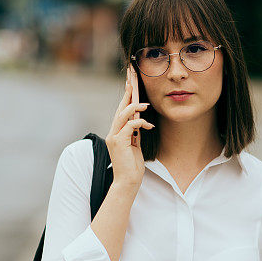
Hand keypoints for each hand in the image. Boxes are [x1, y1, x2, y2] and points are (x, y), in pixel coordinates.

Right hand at [106, 64, 153, 187]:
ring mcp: (113, 137)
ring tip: (146, 105)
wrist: (127, 182)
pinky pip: (130, 126)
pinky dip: (140, 122)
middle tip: (133, 78)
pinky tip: (149, 124)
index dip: (125, 96)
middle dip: (127, 92)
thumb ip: (134, 133)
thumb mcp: (135, 146)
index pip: (120, 110)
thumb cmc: (132, 167)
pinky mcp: (118, 142)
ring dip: (135, 107)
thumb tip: (140, 121)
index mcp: (116, 132)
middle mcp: (112, 132)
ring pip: (123, 115)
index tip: (131, 83)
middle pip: (119, 108)